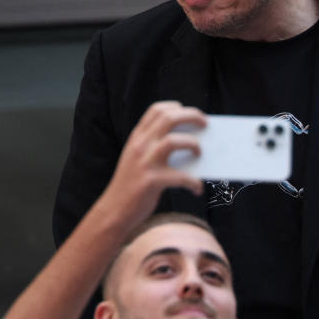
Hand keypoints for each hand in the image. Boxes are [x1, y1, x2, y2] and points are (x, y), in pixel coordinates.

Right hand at [97, 101, 206, 224]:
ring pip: (174, 140)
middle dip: (192, 117)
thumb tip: (190, 143)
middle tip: (205, 125)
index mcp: (137, 138)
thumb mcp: (137, 159)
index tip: (189, 113)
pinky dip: (194, 182)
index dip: (176, 107)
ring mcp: (144, 162)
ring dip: (193, 144)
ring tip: (199, 154)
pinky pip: (182, 177)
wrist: (114, 211)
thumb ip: (154, 147)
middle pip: (169, 118)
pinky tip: (197, 189)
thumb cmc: (132, 185)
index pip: (157, 110)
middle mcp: (140, 145)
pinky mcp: (151, 181)